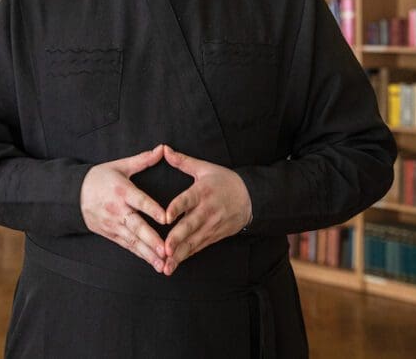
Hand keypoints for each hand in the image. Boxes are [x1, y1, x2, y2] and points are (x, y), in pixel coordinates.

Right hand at [80, 145, 167, 272]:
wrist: (73, 195)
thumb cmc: (99, 178)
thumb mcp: (120, 166)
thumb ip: (143, 160)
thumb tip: (163, 149)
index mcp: (122, 191)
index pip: (139, 201)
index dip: (153, 209)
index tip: (166, 218)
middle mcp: (117, 210)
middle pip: (136, 226)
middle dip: (152, 240)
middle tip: (166, 251)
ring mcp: (113, 224)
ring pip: (133, 241)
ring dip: (148, 253)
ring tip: (163, 264)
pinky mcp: (110, 234)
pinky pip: (127, 246)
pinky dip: (140, 255)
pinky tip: (153, 263)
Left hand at [162, 146, 251, 275]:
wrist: (251, 198)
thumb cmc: (224, 181)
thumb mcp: (205, 168)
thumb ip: (183, 161)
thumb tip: (164, 149)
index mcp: (202, 192)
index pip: (188, 200)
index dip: (176, 208)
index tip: (165, 217)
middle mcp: (207, 211)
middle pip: (190, 226)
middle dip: (177, 239)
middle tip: (165, 249)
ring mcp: (211, 226)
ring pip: (193, 242)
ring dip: (180, 254)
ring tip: (166, 266)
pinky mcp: (214, 236)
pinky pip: (198, 247)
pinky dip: (186, 256)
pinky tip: (174, 264)